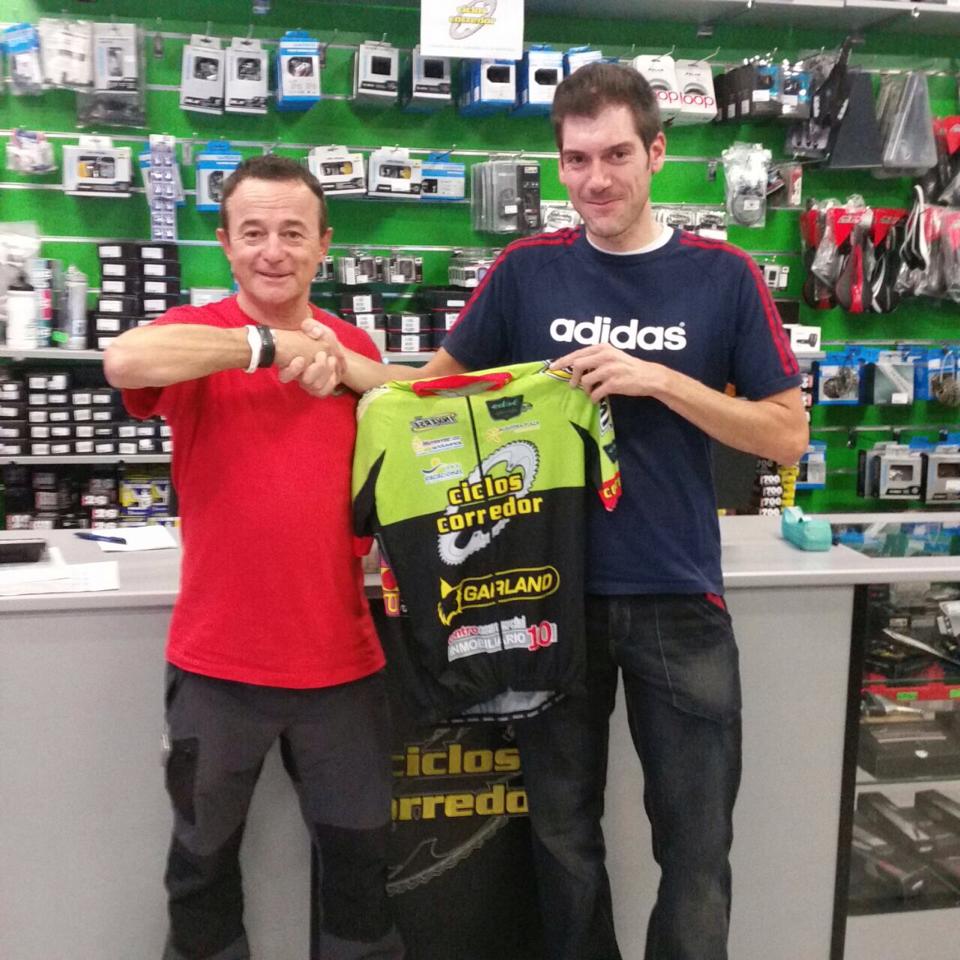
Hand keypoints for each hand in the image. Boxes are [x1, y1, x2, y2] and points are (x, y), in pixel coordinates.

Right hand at [276, 321, 345, 397]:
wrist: (332, 348)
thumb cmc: (319, 337)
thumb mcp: (314, 327)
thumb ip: (311, 326)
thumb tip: (315, 332)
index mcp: (291, 364)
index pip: (285, 377)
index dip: (293, 370)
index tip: (300, 359)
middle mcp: (299, 376)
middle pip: (305, 382)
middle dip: (316, 369)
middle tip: (321, 355)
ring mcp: (310, 383)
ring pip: (315, 387)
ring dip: (324, 372)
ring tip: (330, 360)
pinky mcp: (321, 388)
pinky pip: (323, 392)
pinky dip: (329, 383)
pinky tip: (333, 373)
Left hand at [550, 344, 667, 401]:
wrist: (649, 376)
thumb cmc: (628, 367)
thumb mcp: (612, 355)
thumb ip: (595, 357)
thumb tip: (574, 366)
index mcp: (603, 347)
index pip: (578, 353)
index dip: (563, 361)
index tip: (553, 367)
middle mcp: (605, 356)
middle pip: (578, 365)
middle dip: (573, 377)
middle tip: (572, 385)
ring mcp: (610, 370)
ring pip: (585, 381)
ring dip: (586, 389)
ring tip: (591, 392)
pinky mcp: (614, 383)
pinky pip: (595, 393)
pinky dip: (594, 398)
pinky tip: (597, 398)